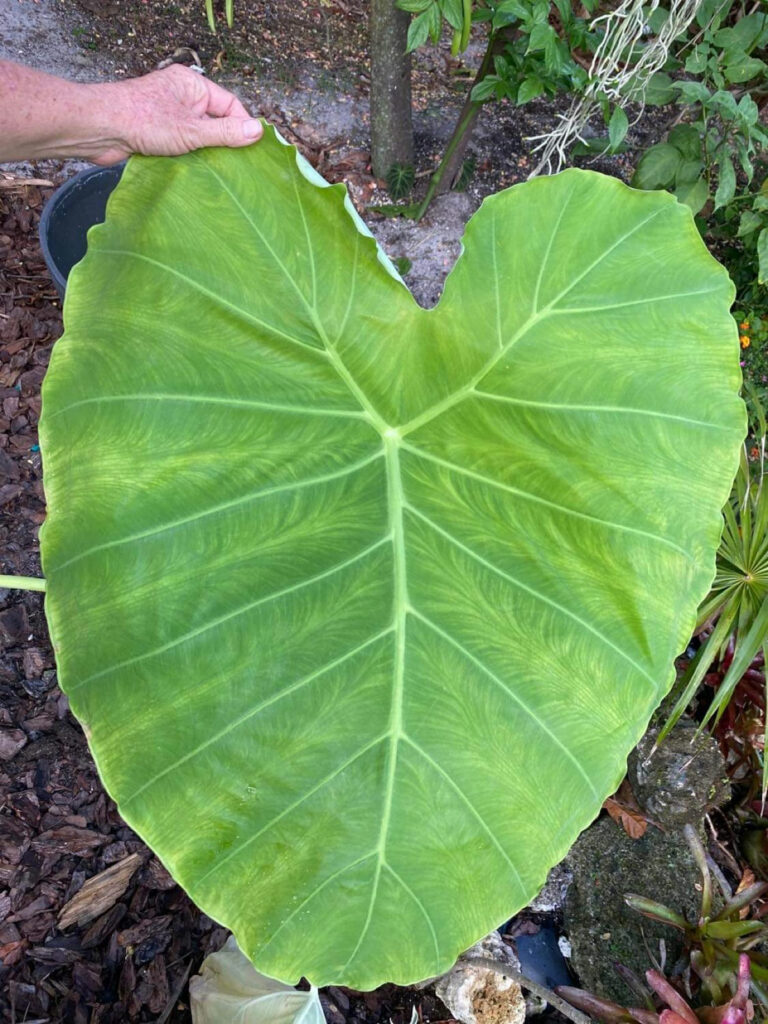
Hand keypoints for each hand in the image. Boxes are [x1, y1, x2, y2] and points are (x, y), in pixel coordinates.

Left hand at [92, 64, 262, 164]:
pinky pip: (183, 148)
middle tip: (240, 169)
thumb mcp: (192, 129)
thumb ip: (225, 133)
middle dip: (225, 144)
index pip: (229, 105)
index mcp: (192, 85)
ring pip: (198, 138)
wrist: (99, 130)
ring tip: (221, 176)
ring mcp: (169, 117)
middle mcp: (181, 98)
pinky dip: (190, 160)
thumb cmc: (143, 120)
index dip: (242, 127)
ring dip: (206, 155)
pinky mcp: (157, 135)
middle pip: (215, 122)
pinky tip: (199, 176)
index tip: (253, 151)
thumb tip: (258, 131)